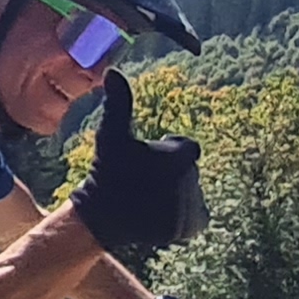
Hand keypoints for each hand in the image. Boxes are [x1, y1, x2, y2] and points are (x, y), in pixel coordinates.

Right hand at [68, 71, 205, 260]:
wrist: (101, 217)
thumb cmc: (108, 171)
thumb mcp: (111, 135)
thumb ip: (118, 104)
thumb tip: (112, 71)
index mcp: (182, 156)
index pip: (185, 148)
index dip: (166, 152)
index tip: (146, 162)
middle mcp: (192, 181)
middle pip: (187, 171)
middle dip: (170, 174)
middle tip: (143, 181)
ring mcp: (192, 205)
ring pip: (190, 193)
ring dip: (175, 193)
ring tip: (148, 198)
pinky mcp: (190, 227)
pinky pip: (197, 216)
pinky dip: (183, 215)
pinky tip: (160, 212)